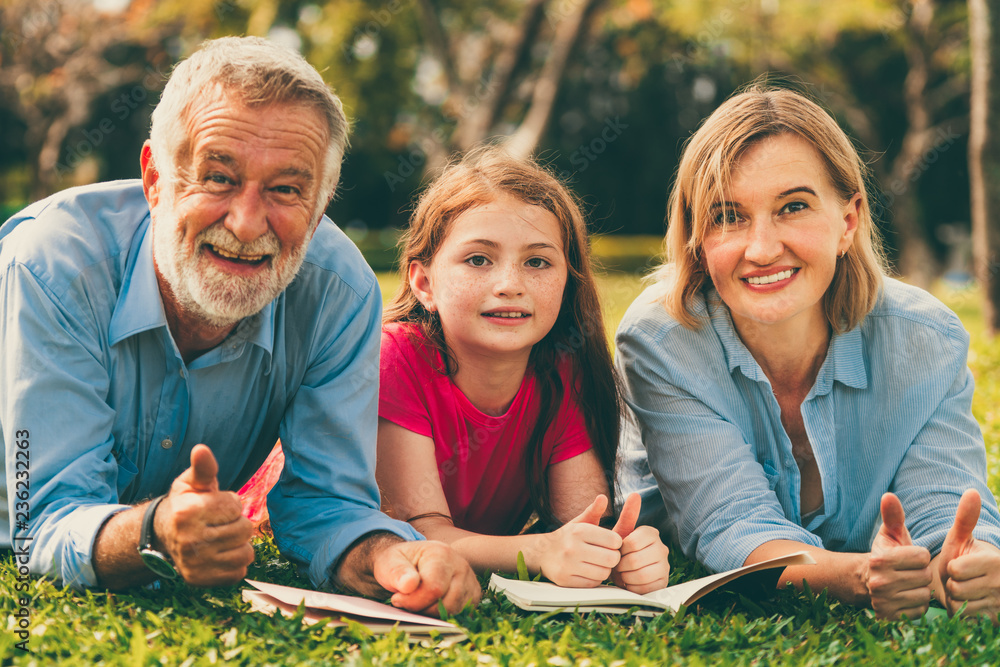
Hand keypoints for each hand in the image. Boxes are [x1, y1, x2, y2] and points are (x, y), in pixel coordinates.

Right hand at [155, 444, 254, 585]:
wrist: (164, 536)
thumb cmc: (185, 504)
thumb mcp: (191, 483)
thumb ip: (203, 468)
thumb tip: (201, 449)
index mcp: (187, 513)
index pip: (236, 506)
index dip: (230, 503)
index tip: (214, 506)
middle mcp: (189, 541)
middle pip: (245, 529)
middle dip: (236, 523)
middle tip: (218, 523)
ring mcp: (195, 564)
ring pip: (246, 552)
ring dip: (238, 544)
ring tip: (220, 537)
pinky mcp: (201, 580)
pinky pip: (239, 571)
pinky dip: (234, 562)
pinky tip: (219, 554)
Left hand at [372, 539, 480, 615]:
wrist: (411, 561)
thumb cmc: (400, 562)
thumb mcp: (390, 561)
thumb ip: (397, 572)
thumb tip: (409, 584)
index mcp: (442, 554)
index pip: (434, 589)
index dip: (413, 601)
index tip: (397, 598)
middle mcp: (461, 566)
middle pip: (447, 603)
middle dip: (423, 610)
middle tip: (406, 602)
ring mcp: (470, 581)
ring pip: (455, 612)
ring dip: (432, 615)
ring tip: (417, 603)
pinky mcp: (472, 595)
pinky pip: (461, 615)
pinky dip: (444, 616)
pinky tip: (430, 606)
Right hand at [529, 495, 621, 587]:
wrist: (542, 553)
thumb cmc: (568, 536)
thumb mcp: (580, 522)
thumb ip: (594, 510)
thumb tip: (603, 497)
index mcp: (579, 531)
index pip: (614, 540)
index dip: (616, 543)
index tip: (611, 543)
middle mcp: (572, 547)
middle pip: (611, 558)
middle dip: (613, 557)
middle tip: (608, 555)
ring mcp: (568, 565)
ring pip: (603, 573)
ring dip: (604, 569)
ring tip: (598, 563)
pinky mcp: (566, 581)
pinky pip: (593, 583)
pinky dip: (594, 579)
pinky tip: (589, 571)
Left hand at [610, 493, 670, 593]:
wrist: (621, 572)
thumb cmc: (618, 551)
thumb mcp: (619, 532)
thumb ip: (627, 515)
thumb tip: (635, 494)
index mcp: (651, 533)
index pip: (632, 543)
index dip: (620, 551)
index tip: (616, 551)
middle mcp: (662, 548)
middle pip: (635, 560)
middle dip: (621, 565)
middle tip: (617, 565)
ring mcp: (665, 566)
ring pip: (641, 575)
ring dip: (626, 577)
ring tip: (623, 573)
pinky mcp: (664, 583)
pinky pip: (645, 588)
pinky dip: (633, 587)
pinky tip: (630, 583)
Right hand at [867, 493, 930, 619]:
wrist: (866, 581)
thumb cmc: (886, 555)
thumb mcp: (889, 535)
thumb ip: (893, 516)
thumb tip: (889, 495)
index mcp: (879, 559)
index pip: (922, 556)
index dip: (919, 555)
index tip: (909, 557)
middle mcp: (879, 582)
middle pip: (924, 577)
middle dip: (920, 573)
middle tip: (908, 572)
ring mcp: (883, 601)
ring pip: (924, 595)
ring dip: (920, 590)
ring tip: (907, 585)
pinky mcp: (888, 617)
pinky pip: (919, 611)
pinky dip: (916, 605)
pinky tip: (905, 598)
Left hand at [937, 489, 999, 619]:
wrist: (979, 586)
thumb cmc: (965, 559)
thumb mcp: (962, 538)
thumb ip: (965, 519)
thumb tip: (972, 491)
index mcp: (995, 562)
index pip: (955, 570)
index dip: (950, 568)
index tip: (958, 566)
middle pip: (956, 589)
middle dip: (951, 585)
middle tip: (959, 581)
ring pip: (960, 606)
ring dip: (955, 600)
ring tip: (963, 592)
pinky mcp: (995, 621)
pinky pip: (965, 620)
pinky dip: (961, 615)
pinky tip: (968, 606)